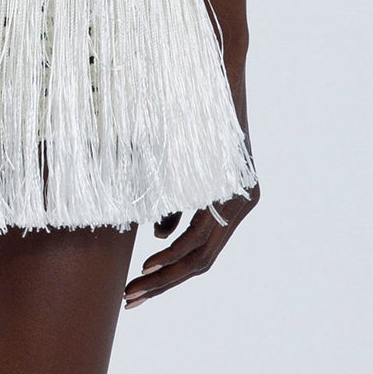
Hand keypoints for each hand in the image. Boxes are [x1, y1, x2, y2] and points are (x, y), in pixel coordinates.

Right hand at [123, 104, 258, 309]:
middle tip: (132, 301)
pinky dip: (174, 250)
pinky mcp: (229, 187)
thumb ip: (174, 204)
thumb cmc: (193, 116)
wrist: (217, 72)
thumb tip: (160, 237)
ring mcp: (238, 198)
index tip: (139, 287)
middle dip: (163, 284)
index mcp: (231, 202)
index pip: (201, 253)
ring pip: (201, 253)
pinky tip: (150, 263)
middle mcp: (241, 205)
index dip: (169, 275)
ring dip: (164, 275)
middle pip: (202, 261)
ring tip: (135, 289)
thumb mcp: (179, 169)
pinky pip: (201, 231)